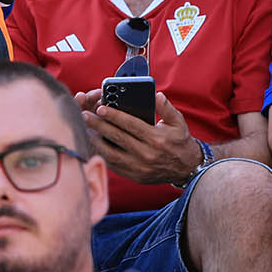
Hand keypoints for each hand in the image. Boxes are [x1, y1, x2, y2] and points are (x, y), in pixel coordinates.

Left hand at [81, 90, 201, 185]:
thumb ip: (166, 108)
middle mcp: (147, 154)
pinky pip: (114, 166)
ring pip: (112, 154)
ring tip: (85, 130)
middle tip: (85, 115)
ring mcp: (140, 167)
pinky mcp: (135, 176)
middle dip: (99, 125)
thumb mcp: (177, 122)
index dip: (114, 115)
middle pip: (118, 138)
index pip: (131, 125)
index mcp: (156, 139)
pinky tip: (94, 145)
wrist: (187, 169)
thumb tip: (156, 95)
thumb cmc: (179, 141)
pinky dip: (102, 155)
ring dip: (96, 141)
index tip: (100, 108)